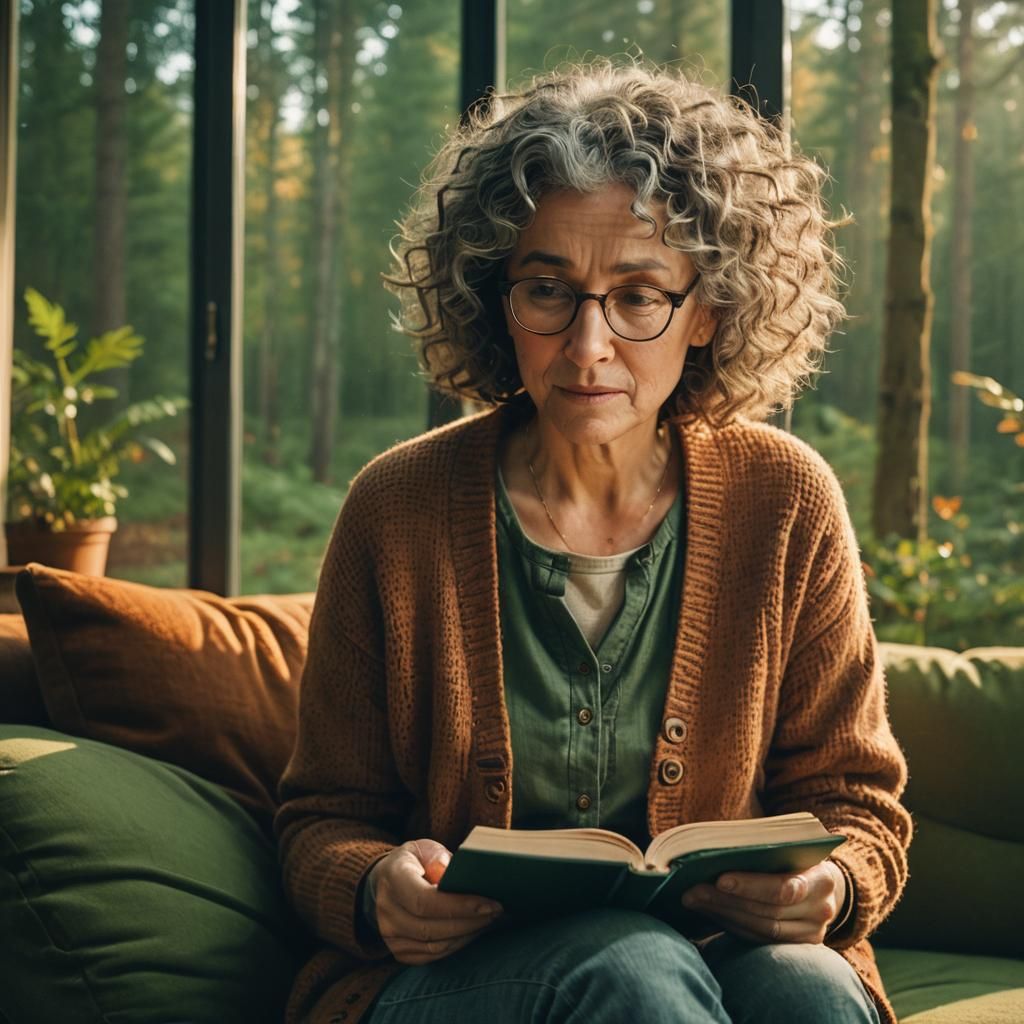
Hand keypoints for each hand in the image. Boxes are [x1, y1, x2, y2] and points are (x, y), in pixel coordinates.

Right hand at [367, 838, 503, 964]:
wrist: (390, 880)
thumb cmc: (417, 860)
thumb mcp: (427, 849)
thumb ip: (439, 859)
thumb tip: (453, 876)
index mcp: (392, 877)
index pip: (424, 901)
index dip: (459, 906)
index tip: (491, 904)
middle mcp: (386, 909)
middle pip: (430, 928)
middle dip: (470, 922)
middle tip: (498, 912)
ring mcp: (390, 935)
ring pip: (434, 945)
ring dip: (468, 935)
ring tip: (492, 921)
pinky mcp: (399, 951)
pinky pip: (433, 954)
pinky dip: (458, 944)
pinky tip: (476, 931)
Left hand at [680, 860, 846, 944]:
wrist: (826, 886)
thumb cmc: (797, 856)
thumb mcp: (791, 847)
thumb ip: (764, 849)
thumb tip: (713, 849)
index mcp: (822, 879)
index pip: (785, 888)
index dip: (751, 886)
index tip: (719, 879)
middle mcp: (822, 911)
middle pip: (769, 912)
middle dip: (726, 901)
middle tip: (692, 890)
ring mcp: (813, 934)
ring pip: (762, 930)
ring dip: (723, 914)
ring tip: (694, 899)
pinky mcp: (800, 948)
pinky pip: (761, 940)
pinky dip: (733, 925)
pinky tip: (710, 912)